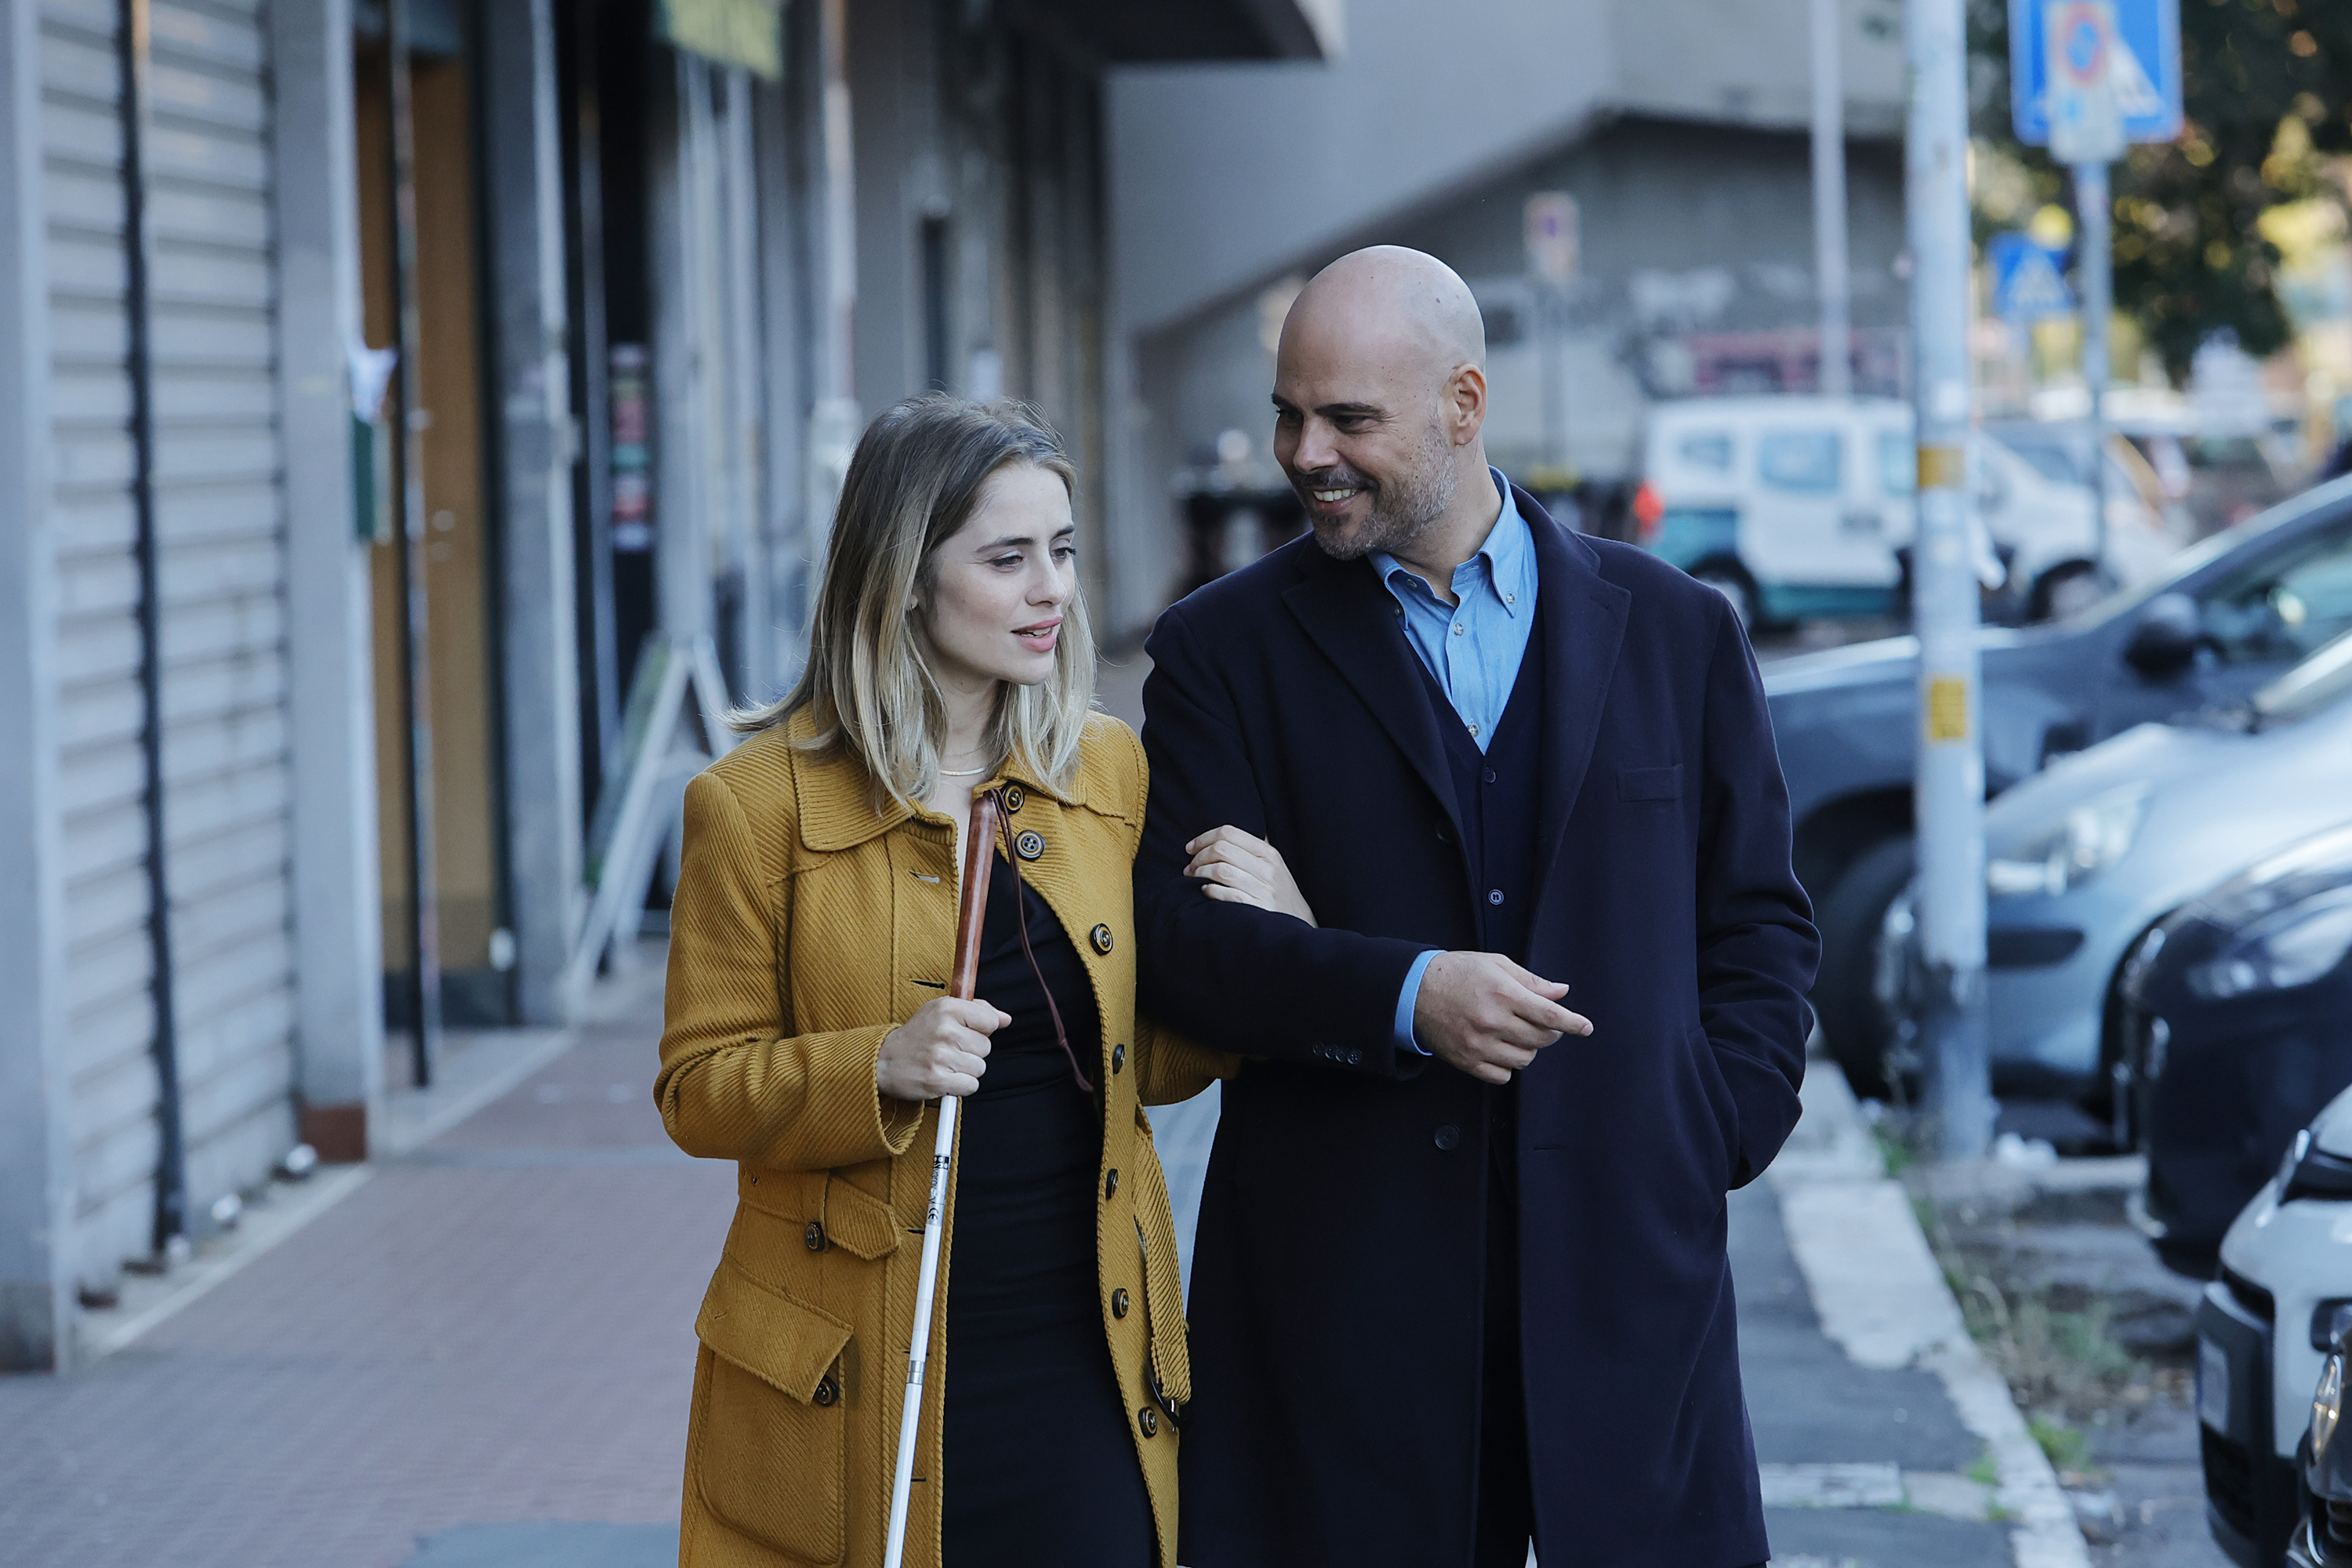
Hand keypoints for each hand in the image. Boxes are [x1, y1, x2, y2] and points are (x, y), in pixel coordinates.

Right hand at [876, 997, 1009, 1099]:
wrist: (884, 1060)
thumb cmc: (918, 1034)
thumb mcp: (942, 1010)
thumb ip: (977, 1010)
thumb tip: (1005, 1019)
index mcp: (947, 1008)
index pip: (990, 1021)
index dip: (983, 1029)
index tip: (966, 1032)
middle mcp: (944, 1030)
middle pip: (986, 1047)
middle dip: (972, 1051)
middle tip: (949, 1049)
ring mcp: (940, 1056)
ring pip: (980, 1068)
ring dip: (966, 1070)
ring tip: (946, 1063)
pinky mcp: (937, 1080)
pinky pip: (971, 1085)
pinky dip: (961, 1085)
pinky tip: (946, 1077)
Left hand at [1184, 825, 1316, 925]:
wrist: (1299, 923)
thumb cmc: (1280, 892)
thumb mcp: (1275, 865)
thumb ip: (1255, 847)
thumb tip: (1227, 833)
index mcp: (1268, 853)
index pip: (1229, 833)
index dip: (1204, 838)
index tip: (1190, 848)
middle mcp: (1267, 868)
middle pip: (1221, 849)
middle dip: (1199, 857)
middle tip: (1190, 866)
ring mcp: (1262, 889)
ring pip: (1220, 871)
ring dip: (1200, 873)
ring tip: (1194, 878)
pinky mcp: (1256, 908)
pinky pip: (1225, 894)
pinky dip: (1210, 891)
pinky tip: (1205, 891)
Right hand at [1413, 952, 1590, 1084]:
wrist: (1414, 992)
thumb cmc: (1456, 974)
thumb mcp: (1495, 964)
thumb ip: (1531, 980)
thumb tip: (1560, 992)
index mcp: (1502, 993)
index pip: (1549, 1015)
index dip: (1573, 1023)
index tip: (1585, 1027)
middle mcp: (1492, 1021)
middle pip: (1541, 1039)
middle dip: (1551, 1032)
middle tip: (1543, 1023)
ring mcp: (1479, 1044)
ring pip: (1525, 1059)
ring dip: (1529, 1048)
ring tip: (1516, 1033)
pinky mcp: (1467, 1061)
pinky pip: (1503, 1076)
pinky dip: (1508, 1066)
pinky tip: (1501, 1049)